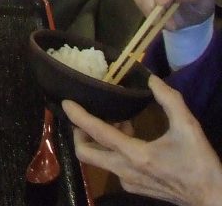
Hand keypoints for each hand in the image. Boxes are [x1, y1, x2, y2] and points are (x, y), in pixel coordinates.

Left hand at [64, 77, 221, 205]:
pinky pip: (113, 167)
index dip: (79, 117)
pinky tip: (130, 138)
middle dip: (79, 133)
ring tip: (116, 122)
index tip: (66, 103)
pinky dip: (113, 151)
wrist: (212, 198)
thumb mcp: (189, 128)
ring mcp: (128, 182)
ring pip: (98, 160)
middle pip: (85, 153)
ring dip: (99, 141)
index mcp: (136, 155)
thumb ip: (170, 101)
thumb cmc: (200, 164)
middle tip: (86, 117)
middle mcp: (125, 170)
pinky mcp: (134, 188)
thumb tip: (153, 79)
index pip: (98, 133)